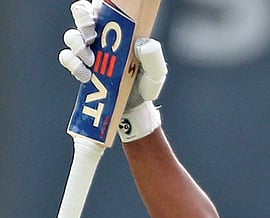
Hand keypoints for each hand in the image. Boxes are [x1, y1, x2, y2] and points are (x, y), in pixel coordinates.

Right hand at [59, 0, 167, 141]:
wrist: (134, 108)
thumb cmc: (145, 85)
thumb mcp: (155, 73)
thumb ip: (153, 58)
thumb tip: (141, 44)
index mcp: (118, 29)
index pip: (101, 7)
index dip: (94, 7)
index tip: (98, 16)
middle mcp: (100, 36)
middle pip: (81, 15)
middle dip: (82, 22)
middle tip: (92, 37)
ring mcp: (88, 51)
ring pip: (71, 36)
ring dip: (78, 46)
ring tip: (91, 61)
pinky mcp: (80, 67)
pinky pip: (67, 58)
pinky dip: (73, 64)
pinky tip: (86, 75)